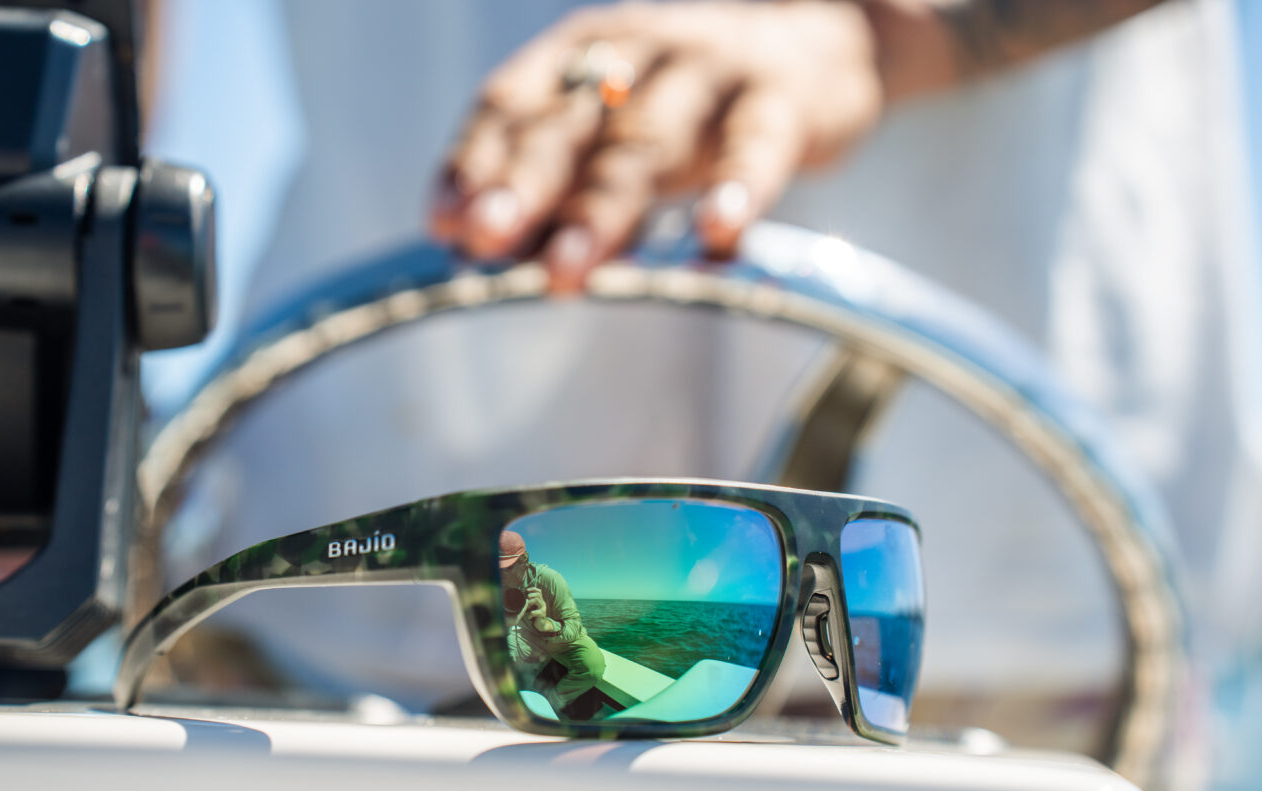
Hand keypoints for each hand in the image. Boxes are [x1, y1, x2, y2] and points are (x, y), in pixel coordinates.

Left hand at [432, 1, 889, 291]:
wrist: (817, 48)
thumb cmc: (688, 109)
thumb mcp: (612, 131)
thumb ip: (552, 183)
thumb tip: (469, 247)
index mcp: (579, 59)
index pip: (511, 105)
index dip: (475, 161)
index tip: (444, 222)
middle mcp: (633, 56)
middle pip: (569, 128)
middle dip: (522, 186)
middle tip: (483, 239)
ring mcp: (707, 74)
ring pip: (646, 142)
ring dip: (602, 211)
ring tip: (566, 272)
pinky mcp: (780, 102)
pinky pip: (755, 146)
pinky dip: (739, 188)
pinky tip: (720, 234)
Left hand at [524, 586, 557, 631]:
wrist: (541, 624)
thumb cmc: (535, 615)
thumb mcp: (533, 607)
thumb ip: (530, 602)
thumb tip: (522, 597)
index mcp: (540, 601)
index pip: (539, 591)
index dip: (533, 589)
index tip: (527, 590)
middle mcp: (542, 603)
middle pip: (538, 594)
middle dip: (531, 595)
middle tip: (527, 598)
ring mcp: (543, 608)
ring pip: (537, 600)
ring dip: (530, 602)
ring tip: (527, 607)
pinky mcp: (542, 614)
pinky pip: (535, 612)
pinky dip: (530, 614)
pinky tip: (529, 617)